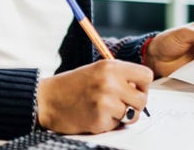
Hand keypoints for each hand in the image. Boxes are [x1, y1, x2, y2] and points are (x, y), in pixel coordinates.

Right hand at [36, 60, 152, 133]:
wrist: (47, 100)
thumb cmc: (72, 86)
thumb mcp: (98, 71)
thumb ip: (120, 77)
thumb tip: (142, 89)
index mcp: (111, 66)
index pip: (146, 76)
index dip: (142, 86)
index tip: (133, 90)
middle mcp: (110, 81)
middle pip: (142, 99)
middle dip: (134, 105)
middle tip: (119, 104)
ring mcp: (105, 101)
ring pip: (132, 115)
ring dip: (121, 116)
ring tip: (105, 110)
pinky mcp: (99, 118)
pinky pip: (117, 125)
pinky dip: (108, 124)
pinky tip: (94, 115)